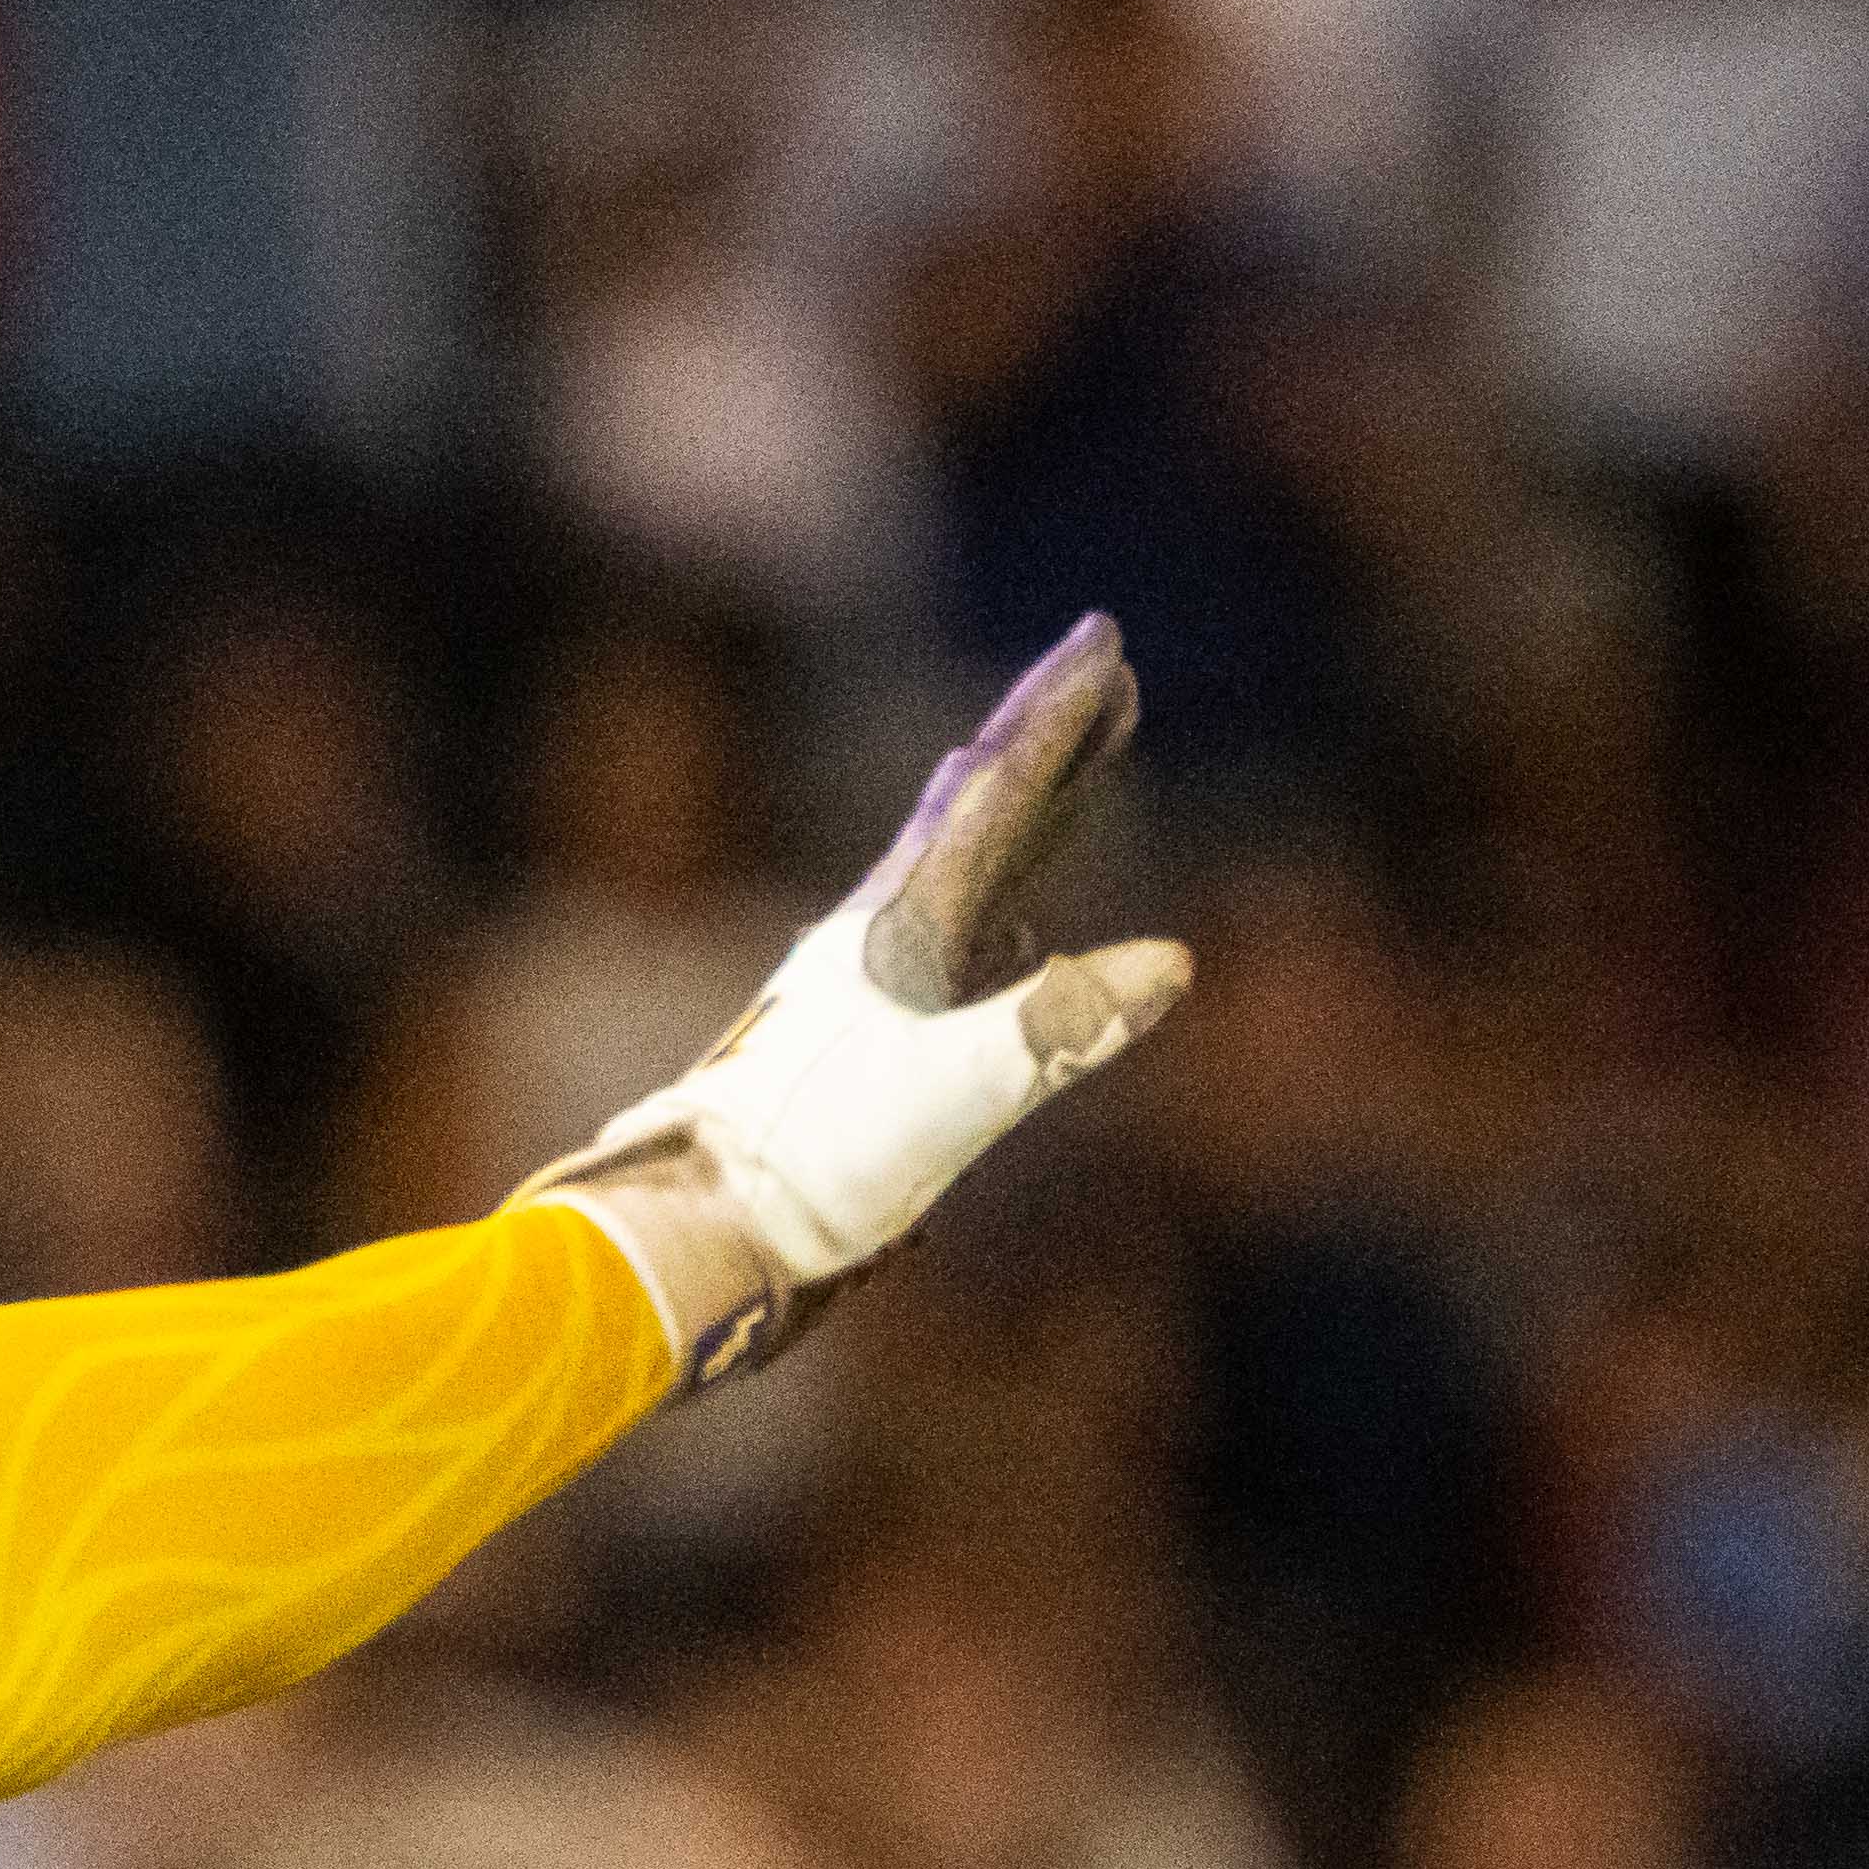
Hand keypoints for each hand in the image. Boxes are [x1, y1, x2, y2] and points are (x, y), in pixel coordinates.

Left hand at [522, 616, 1196, 1381]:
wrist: (698, 1230)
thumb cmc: (812, 1163)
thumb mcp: (954, 1095)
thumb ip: (1057, 1026)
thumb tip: (1169, 963)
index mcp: (898, 926)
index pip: (995, 793)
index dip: (1055, 714)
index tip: (1100, 637)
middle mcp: (877, 934)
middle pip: (978, 808)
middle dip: (1047, 738)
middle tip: (1104, 670)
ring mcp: (866, 983)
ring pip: (965, 866)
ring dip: (1027, 812)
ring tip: (1073, 768)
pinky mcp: (862, 1037)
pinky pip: (954, 939)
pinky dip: (1002, 903)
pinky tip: (1018, 924)